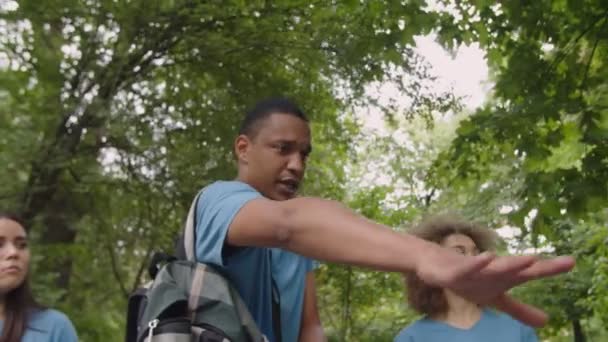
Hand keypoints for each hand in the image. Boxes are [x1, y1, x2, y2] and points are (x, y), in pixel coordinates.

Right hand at [414, 241, 574, 326]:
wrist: (432, 263)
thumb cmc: (468, 279)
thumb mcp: (494, 298)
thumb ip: (519, 309)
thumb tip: (547, 322)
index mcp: (503, 278)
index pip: (529, 274)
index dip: (549, 269)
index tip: (571, 262)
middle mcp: (492, 271)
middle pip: (516, 269)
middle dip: (537, 266)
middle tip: (564, 261)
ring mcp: (474, 270)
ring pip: (495, 268)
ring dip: (513, 264)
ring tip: (532, 260)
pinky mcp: (455, 271)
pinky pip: (468, 268)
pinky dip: (478, 263)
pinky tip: (488, 258)